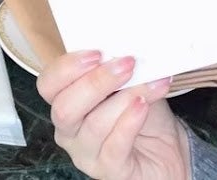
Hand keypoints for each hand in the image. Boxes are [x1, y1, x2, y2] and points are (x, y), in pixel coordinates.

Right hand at [38, 52, 189, 179]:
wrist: (168, 149)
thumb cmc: (142, 113)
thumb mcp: (128, 82)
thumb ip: (116, 67)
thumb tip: (121, 49)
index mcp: (65, 102)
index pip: (48, 85)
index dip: (67, 67)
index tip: (97, 52)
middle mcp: (68, 130)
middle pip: (64, 107)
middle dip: (96, 82)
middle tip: (127, 64)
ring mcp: (85, 153)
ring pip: (94, 124)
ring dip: (124, 99)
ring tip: (149, 85)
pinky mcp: (108, 170)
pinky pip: (114, 146)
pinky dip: (129, 122)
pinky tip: (143, 107)